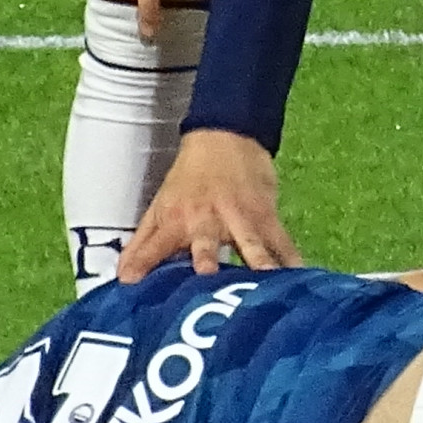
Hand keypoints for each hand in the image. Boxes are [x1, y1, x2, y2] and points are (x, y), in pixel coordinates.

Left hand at [121, 127, 302, 280]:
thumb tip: (122, 278)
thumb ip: (143, 245)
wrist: (225, 137)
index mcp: (176, 220)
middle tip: (208, 274)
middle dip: (206, 258)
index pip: (153, 245)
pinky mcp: (265, 215)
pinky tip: (300, 277)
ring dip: (257, 260)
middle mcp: (206, 221)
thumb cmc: (188, 180)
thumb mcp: (160, 207)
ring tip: (266, 279)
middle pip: (205, 244)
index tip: (132, 284)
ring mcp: (239, 219)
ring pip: (249, 243)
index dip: (143, 262)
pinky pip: (280, 241)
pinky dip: (290, 258)